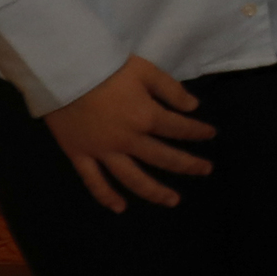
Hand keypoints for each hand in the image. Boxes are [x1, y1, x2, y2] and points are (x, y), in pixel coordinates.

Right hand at [43, 55, 214, 212]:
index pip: (179, 128)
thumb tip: (193, 107)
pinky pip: (94, 181)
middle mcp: (128, 140)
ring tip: (173, 201)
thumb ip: (171, 90)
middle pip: (163, 158)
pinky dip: (106, 196)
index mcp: (146, 117)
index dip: (198, 131)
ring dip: (154, 192)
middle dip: (188, 165)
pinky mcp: (80, 156)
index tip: (211, 134)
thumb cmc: (106, 68)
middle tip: (206, 170)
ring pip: (132, 178)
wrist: (65, 73)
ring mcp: (103, 151)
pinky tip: (120, 208)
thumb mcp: (145, 70)